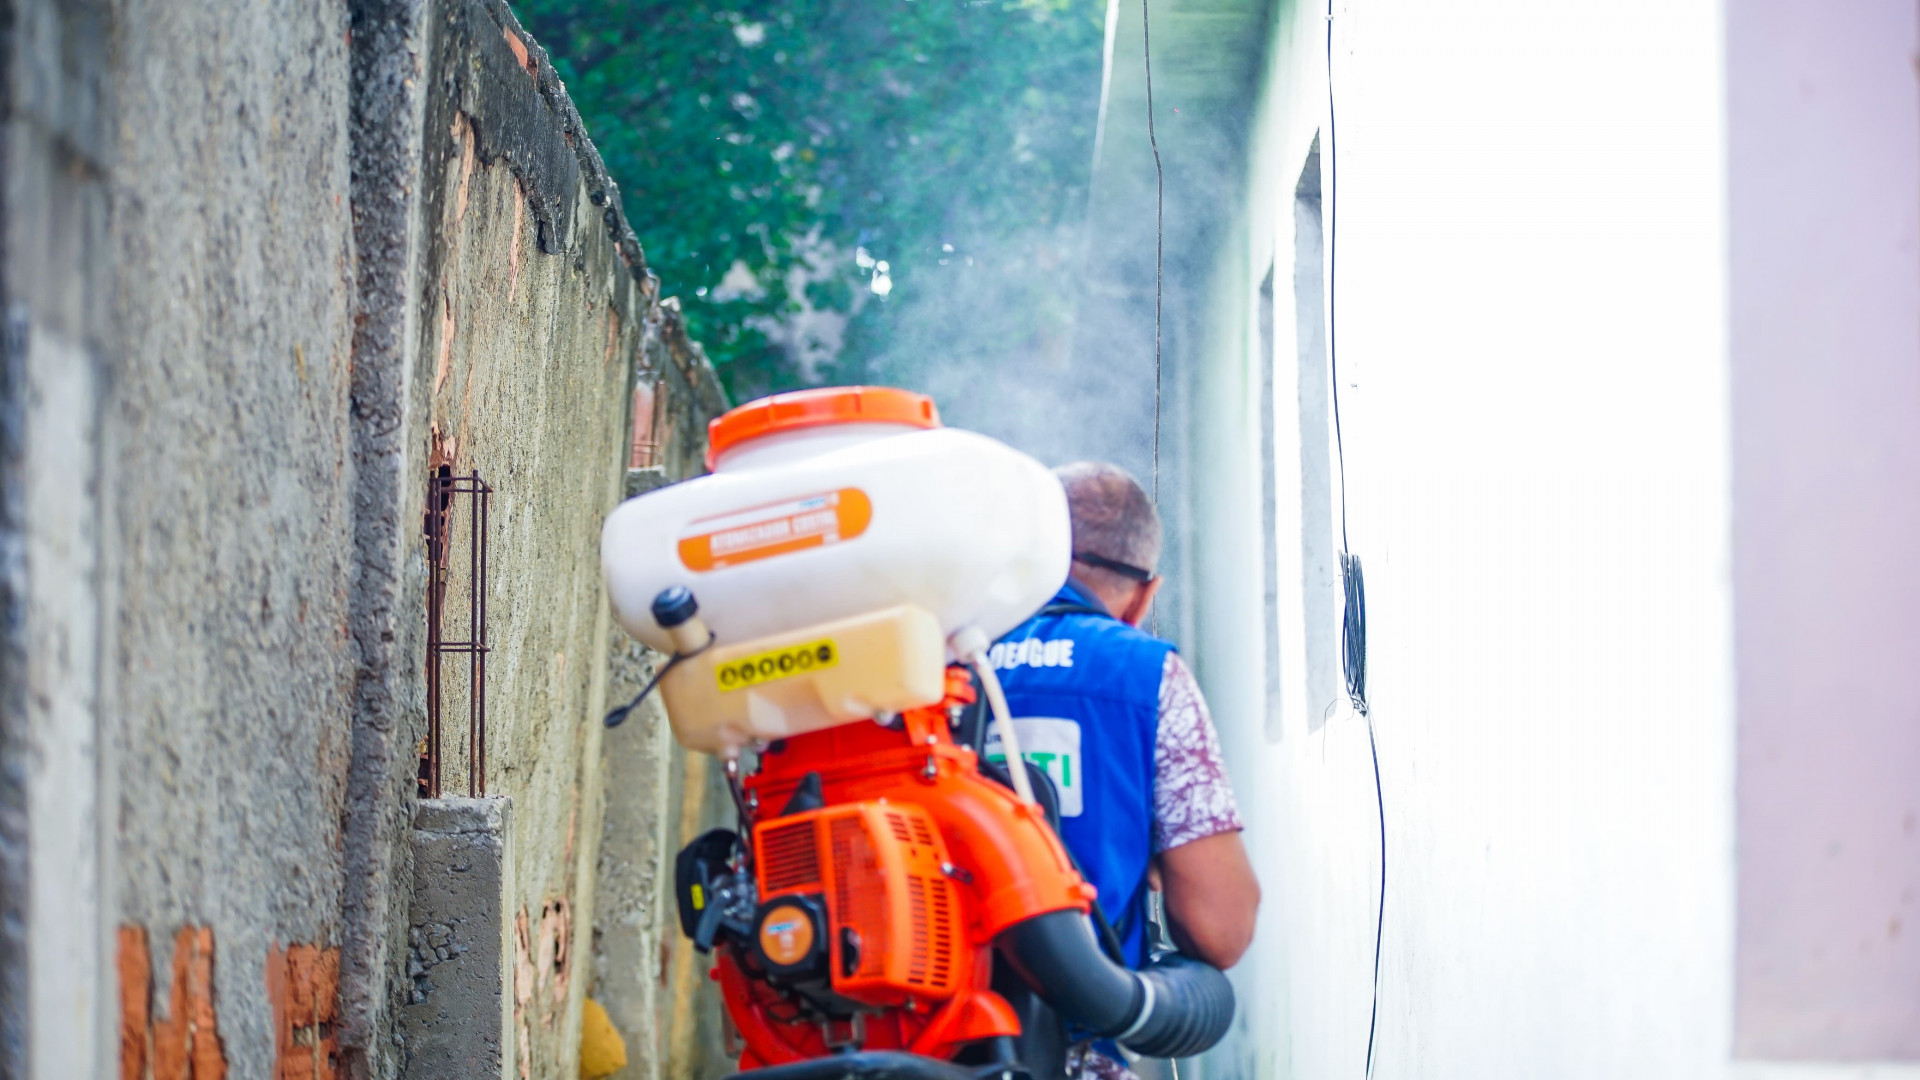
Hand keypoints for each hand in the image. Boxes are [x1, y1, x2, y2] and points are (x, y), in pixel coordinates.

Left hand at [1155, 831, 1258, 968]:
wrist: (1201, 839)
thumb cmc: (1181, 877)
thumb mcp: (1171, 917)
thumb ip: (1185, 939)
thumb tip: (1188, 943)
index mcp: (1220, 947)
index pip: (1212, 965)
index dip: (1198, 954)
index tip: (1188, 943)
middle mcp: (1242, 935)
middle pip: (1231, 952)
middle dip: (1215, 943)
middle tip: (1197, 927)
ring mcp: (1252, 914)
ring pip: (1242, 932)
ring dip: (1227, 926)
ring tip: (1208, 908)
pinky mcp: (1256, 894)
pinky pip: (1246, 912)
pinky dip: (1234, 909)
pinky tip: (1218, 894)